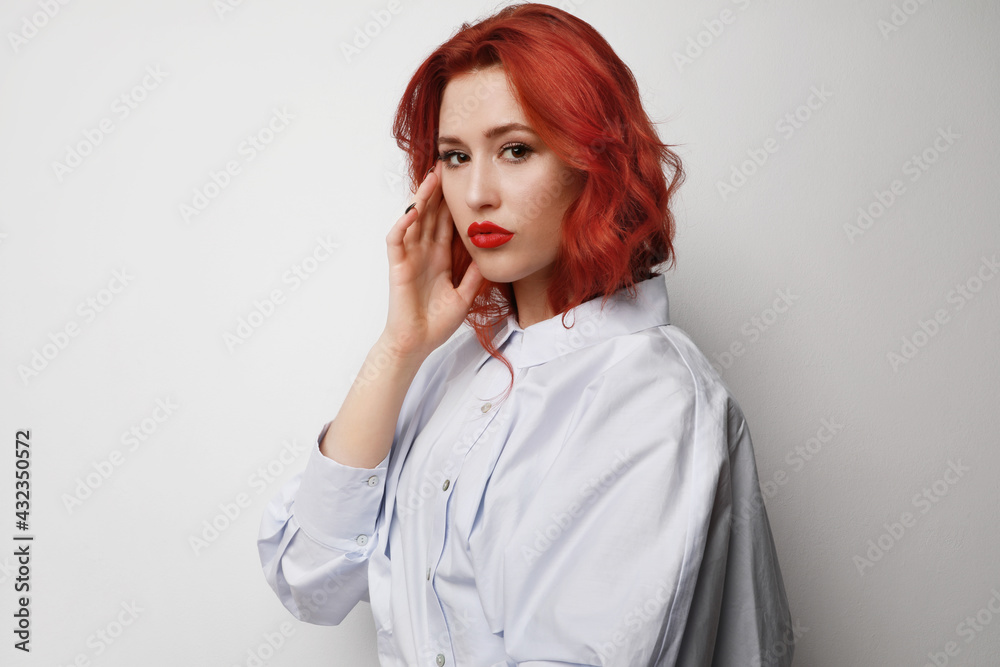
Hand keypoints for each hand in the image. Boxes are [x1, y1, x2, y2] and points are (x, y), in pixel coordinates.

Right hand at [382, 161, 484, 360]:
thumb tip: (491, 257)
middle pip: (431, 215)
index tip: (464, 182)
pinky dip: (402, 225)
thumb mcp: (465, 296)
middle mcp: (424, 253)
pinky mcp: (397, 267)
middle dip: (438, 191)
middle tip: (447, 166)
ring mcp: (410, 258)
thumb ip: (475, 277)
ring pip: (414, 221)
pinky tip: (412, 211)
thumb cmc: (436, 323)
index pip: (447, 223)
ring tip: (430, 178)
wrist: (417, 343)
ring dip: (421, 199)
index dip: (453, 203)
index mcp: (440, 258)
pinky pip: (397, 240)